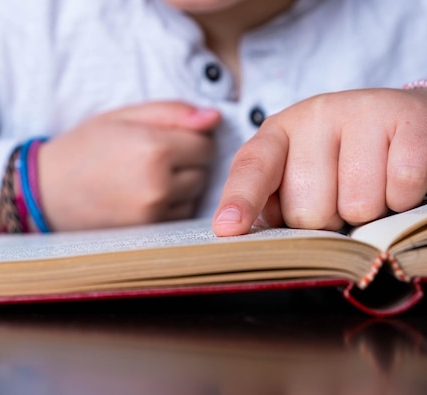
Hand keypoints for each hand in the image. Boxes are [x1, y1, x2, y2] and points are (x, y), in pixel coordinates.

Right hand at [38, 101, 219, 230]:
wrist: (45, 192)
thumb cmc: (83, 148)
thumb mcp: (123, 117)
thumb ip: (172, 112)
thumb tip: (214, 117)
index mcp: (153, 148)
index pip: (205, 144)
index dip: (190, 138)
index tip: (167, 139)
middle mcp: (158, 184)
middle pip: (204, 171)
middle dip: (187, 162)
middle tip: (152, 158)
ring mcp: (154, 213)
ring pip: (195, 195)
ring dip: (181, 185)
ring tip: (145, 178)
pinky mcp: (149, 233)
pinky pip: (180, 215)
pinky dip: (171, 205)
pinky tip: (143, 196)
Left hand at [213, 88, 426, 235]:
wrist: (402, 121)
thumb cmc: (341, 160)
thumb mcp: (297, 174)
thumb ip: (270, 204)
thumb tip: (241, 236)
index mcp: (277, 133)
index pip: (252, 168)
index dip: (240, 200)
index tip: (228, 228)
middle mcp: (313, 115)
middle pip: (308, 210)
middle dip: (327, 219)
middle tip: (340, 195)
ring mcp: (359, 110)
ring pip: (357, 206)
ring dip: (368, 212)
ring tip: (371, 184)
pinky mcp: (404, 116)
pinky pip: (401, 187)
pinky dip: (403, 198)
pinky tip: (395, 178)